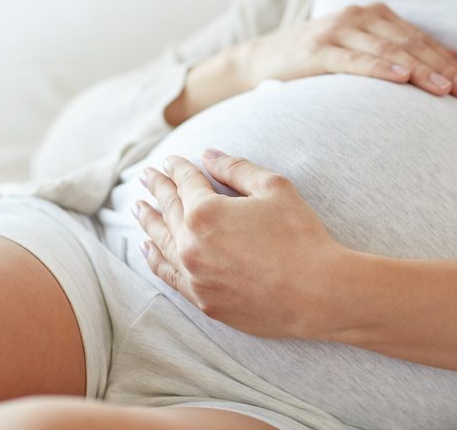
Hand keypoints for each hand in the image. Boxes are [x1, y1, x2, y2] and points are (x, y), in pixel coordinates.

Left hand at [133, 149, 348, 338]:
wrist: (317, 293)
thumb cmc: (301, 236)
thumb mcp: (274, 188)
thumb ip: (236, 169)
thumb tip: (208, 155)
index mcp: (205, 212)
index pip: (185, 182)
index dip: (178, 167)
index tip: (171, 160)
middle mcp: (191, 244)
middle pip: (168, 209)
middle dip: (157, 189)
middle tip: (145, 175)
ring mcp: (194, 276)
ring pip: (161, 242)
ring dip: (149, 222)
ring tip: (138, 207)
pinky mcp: (204, 301)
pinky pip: (168, 276)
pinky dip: (155, 260)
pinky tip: (147, 249)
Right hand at [239, 2, 456, 97]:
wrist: (260, 60)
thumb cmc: (317, 61)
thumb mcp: (360, 50)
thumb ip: (400, 50)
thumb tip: (452, 59)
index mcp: (374, 15)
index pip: (419, 38)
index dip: (447, 61)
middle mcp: (359, 16)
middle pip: (410, 43)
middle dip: (441, 68)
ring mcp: (337, 30)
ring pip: (388, 49)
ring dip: (419, 70)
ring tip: (443, 89)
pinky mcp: (317, 50)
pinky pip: (355, 60)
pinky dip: (380, 68)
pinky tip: (401, 78)